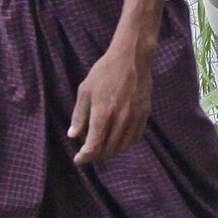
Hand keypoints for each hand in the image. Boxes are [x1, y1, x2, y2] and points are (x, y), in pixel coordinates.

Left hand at [67, 43, 153, 164]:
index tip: (78, 159)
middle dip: (96, 156)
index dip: (84, 157)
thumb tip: (73, 135)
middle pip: (108, 149)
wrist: (132, 57)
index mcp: (103, 113)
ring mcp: (134, 118)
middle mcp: (120, 119)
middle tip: (89, 154)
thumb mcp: (85, 90)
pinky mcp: (145, 114)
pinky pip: (135, 137)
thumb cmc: (105, 72)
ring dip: (111, 151)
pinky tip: (118, 139)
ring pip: (122, 146)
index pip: (93, 146)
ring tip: (103, 148)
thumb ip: (79, 115)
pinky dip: (125, 142)